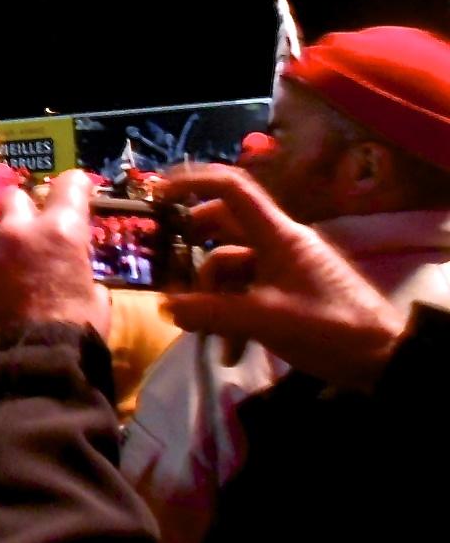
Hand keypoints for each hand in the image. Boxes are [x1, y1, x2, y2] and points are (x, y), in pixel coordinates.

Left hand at [0, 172, 108, 360]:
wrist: (24, 371)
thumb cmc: (71, 337)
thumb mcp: (95, 301)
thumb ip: (81, 275)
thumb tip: (74, 275)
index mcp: (59, 232)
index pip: (69, 186)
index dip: (73, 186)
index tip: (75, 189)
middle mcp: (15, 232)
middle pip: (13, 198)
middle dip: (21, 212)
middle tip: (27, 235)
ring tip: (2, 288)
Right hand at [156, 165, 405, 389]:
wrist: (384, 360)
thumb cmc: (330, 327)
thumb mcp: (265, 320)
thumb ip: (211, 312)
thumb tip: (165, 306)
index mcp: (277, 236)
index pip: (232, 189)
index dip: (193, 182)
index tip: (158, 196)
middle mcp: (278, 245)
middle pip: (223, 231)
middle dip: (194, 254)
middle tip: (169, 272)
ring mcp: (282, 271)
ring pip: (231, 271)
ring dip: (212, 301)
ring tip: (205, 336)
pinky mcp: (286, 296)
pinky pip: (246, 297)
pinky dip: (232, 319)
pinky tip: (230, 353)